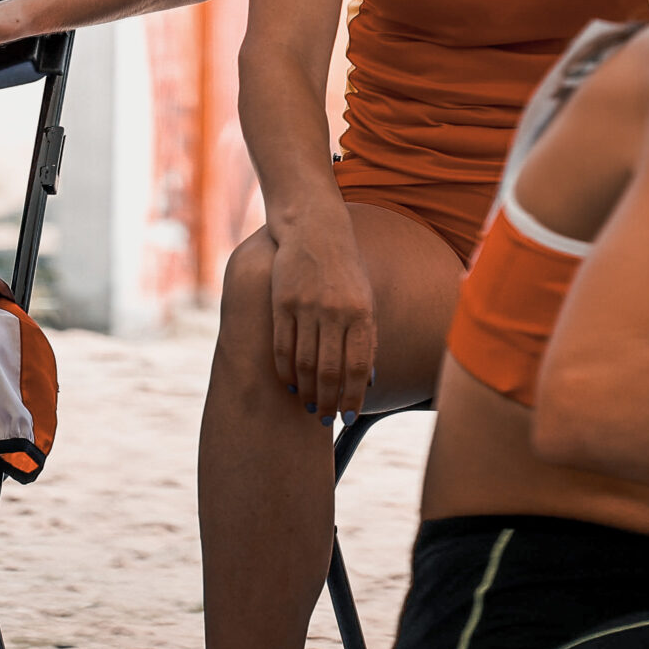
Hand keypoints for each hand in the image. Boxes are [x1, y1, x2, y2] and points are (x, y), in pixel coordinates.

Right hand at [269, 219, 376, 417]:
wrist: (314, 228)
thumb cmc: (345, 269)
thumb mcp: (366, 299)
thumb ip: (367, 338)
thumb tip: (367, 382)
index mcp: (362, 312)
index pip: (358, 367)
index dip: (353, 397)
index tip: (349, 417)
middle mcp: (335, 311)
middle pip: (329, 370)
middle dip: (329, 401)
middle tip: (326, 419)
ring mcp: (306, 307)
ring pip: (304, 363)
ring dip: (307, 391)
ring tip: (310, 406)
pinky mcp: (281, 303)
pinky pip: (282, 346)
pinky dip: (285, 371)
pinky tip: (290, 384)